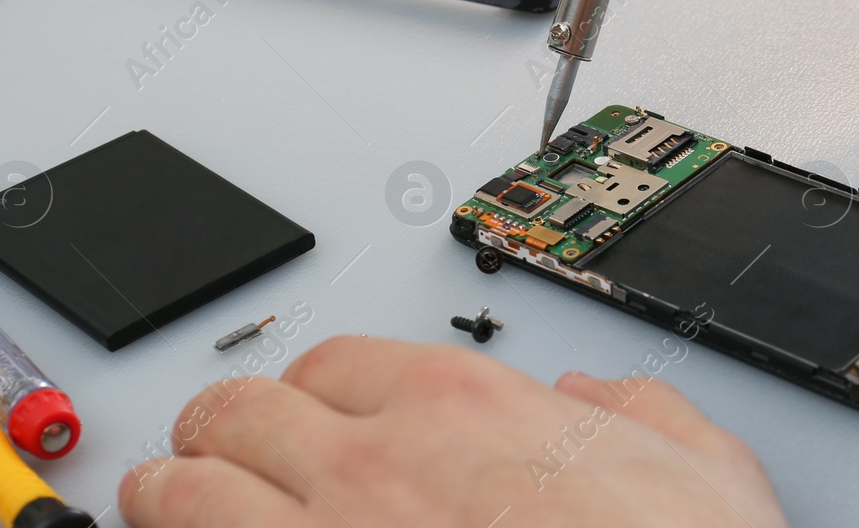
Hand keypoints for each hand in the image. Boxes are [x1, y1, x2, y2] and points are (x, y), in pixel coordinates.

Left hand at [120, 336, 788, 527]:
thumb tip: (602, 393)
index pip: (333, 361)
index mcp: (463, 407)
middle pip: (237, 411)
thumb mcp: (700, 467)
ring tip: (159, 497)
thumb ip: (640, 410)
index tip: (303, 408)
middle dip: (214, 426)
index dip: (306, 385)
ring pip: (182, 493)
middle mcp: (374, 467)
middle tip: (208, 442)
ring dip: (164, 491)